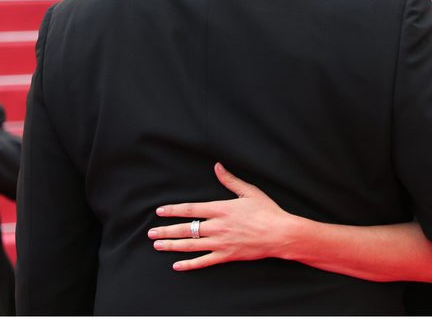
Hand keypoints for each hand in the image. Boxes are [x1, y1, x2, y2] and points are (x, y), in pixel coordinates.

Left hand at [149, 162, 295, 270]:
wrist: (280, 234)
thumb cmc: (267, 211)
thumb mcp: (249, 191)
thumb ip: (230, 180)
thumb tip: (218, 167)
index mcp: (221, 209)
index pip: (191, 209)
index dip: (173, 210)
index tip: (159, 212)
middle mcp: (217, 226)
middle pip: (186, 229)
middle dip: (166, 231)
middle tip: (151, 233)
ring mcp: (220, 243)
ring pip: (190, 245)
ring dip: (172, 246)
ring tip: (158, 245)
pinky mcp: (226, 255)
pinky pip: (203, 261)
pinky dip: (189, 264)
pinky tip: (177, 265)